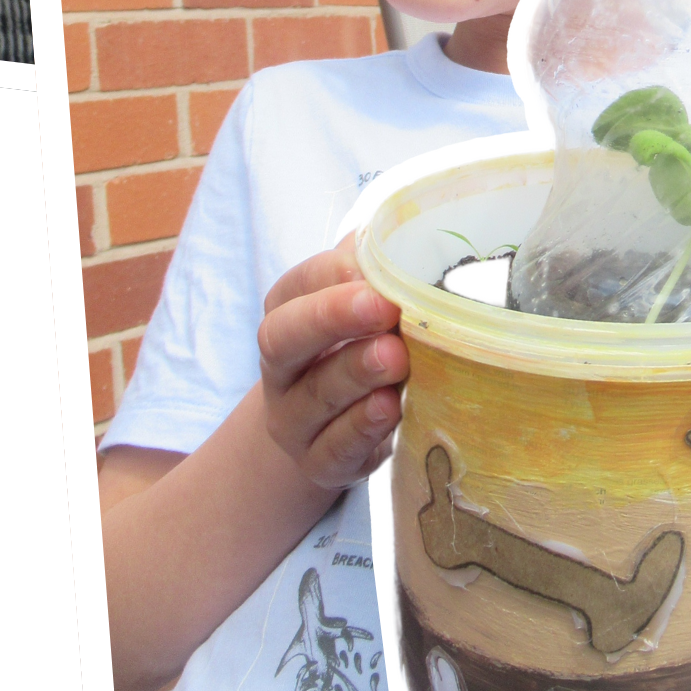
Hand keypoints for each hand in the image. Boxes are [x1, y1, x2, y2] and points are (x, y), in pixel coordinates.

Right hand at [257, 237, 408, 493]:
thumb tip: (410, 227)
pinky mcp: (318, 464)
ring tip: (397, 357)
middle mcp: (280, 366)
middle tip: (384, 308)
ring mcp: (293, 419)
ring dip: (356, 374)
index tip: (379, 274)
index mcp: (286, 312)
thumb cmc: (355, 351)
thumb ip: (375, 269)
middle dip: (331, 318)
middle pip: (282, 338)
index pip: (296, 287)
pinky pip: (332, 450)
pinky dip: (361, 429)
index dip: (333, 277)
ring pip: (313, 395)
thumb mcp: (359, 308)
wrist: (326, 433)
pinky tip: (391, 409)